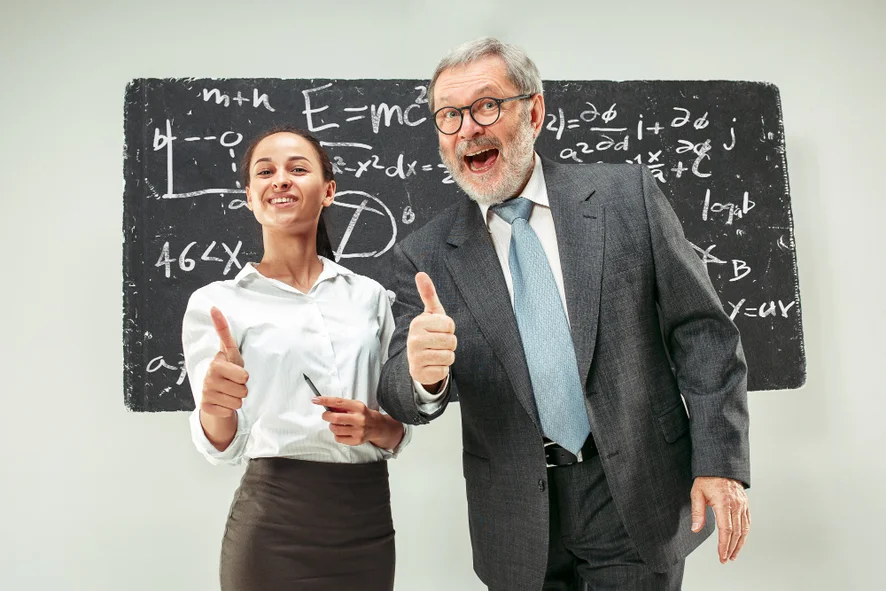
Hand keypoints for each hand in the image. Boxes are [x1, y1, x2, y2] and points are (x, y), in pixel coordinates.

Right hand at [200, 307, 247, 418]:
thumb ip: (224, 331)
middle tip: (235, 383)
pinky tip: (223, 402)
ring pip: (238, 402)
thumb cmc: (228, 369)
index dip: (243, 376)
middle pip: (243, 390)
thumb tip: (214, 307)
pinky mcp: (205, 407)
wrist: (215, 391)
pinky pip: (229, 411)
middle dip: (242, 388)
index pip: (243, 375)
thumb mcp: (230, 352)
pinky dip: (229, 409)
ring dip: (237, 399)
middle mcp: (208, 378)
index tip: (238, 374)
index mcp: (216, 364)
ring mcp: (205, 393)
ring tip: (229, 392)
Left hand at [312, 397, 403, 449]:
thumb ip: (342, 406)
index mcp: (358, 407)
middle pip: (335, 418)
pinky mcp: (357, 440)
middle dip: (326, 416)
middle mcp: (359, 419)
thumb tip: (326, 405)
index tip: (316, 399)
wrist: (378, 427)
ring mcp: (359, 431)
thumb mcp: (355, 406)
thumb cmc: (363, 414)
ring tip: (336, 424)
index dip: (325, 401)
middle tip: (325, 415)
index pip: (339, 402)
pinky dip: (337, 435)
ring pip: (335, 429)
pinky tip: (342, 432)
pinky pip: (338, 438)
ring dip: (331, 426)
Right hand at [407, 272, 456, 389]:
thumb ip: (428, 294)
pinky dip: (442, 369)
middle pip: (451, 341)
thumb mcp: (431, 314)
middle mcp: (414, 339)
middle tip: (438, 343)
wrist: (417, 359)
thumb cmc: (429, 332)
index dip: (449, 328)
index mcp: (418, 323)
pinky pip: (444, 371)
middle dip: (449, 343)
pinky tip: (432, 365)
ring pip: (449, 356)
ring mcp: (415, 357)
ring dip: (447, 356)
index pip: (450, 325)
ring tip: (436, 353)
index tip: (439, 330)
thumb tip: (420, 273)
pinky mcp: (420, 373)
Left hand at [690, 476, 749, 562]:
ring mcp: (742, 504)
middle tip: (725, 559)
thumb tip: (695, 529)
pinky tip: (740, 541)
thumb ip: (697, 512)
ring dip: (740, 544)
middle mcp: (736, 505)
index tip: (721, 556)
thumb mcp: (697, 493)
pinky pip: (747, 522)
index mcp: (724, 503)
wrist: (720, 465)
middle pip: (737, 532)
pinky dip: (744, 534)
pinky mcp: (745, 504)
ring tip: (733, 555)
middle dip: (731, 548)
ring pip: (744, 529)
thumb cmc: (706, 478)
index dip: (724, 545)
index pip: (726, 529)